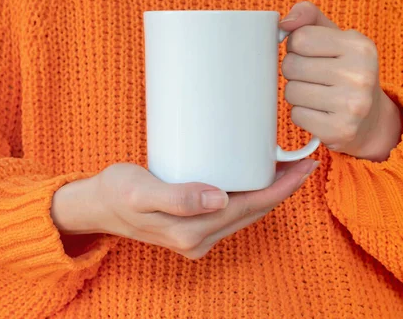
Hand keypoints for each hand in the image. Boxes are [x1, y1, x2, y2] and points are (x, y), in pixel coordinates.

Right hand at [51, 160, 317, 258]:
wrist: (98, 205)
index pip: (249, 208)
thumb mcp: (140, 192)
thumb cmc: (116, 193)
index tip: (302, 167)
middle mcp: (199, 240)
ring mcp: (197, 236)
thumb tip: (220, 199)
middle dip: (282, 188)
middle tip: (304, 161)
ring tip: (287, 167)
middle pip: (253, 212)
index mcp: (191, 233)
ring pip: (245, 213)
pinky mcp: (193, 227)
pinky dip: (250, 194)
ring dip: (269, 191)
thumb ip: (178, 198)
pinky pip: (232, 211)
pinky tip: (255, 178)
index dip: (280, 188)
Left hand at [280, 2, 402, 160]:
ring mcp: (352, 105)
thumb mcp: (336, 37)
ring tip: (318, 95)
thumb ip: (309, 17)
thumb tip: (284, 22)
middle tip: (314, 77)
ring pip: (291, 92)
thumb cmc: (346, 71)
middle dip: (295, 71)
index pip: (299, 38)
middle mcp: (360, 75)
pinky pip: (297, 115)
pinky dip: (302, 115)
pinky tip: (320, 112)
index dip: (297, 47)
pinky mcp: (340, 130)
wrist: (372, 120)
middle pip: (291, 66)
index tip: (313, 55)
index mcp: (359, 46)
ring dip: (297, 94)